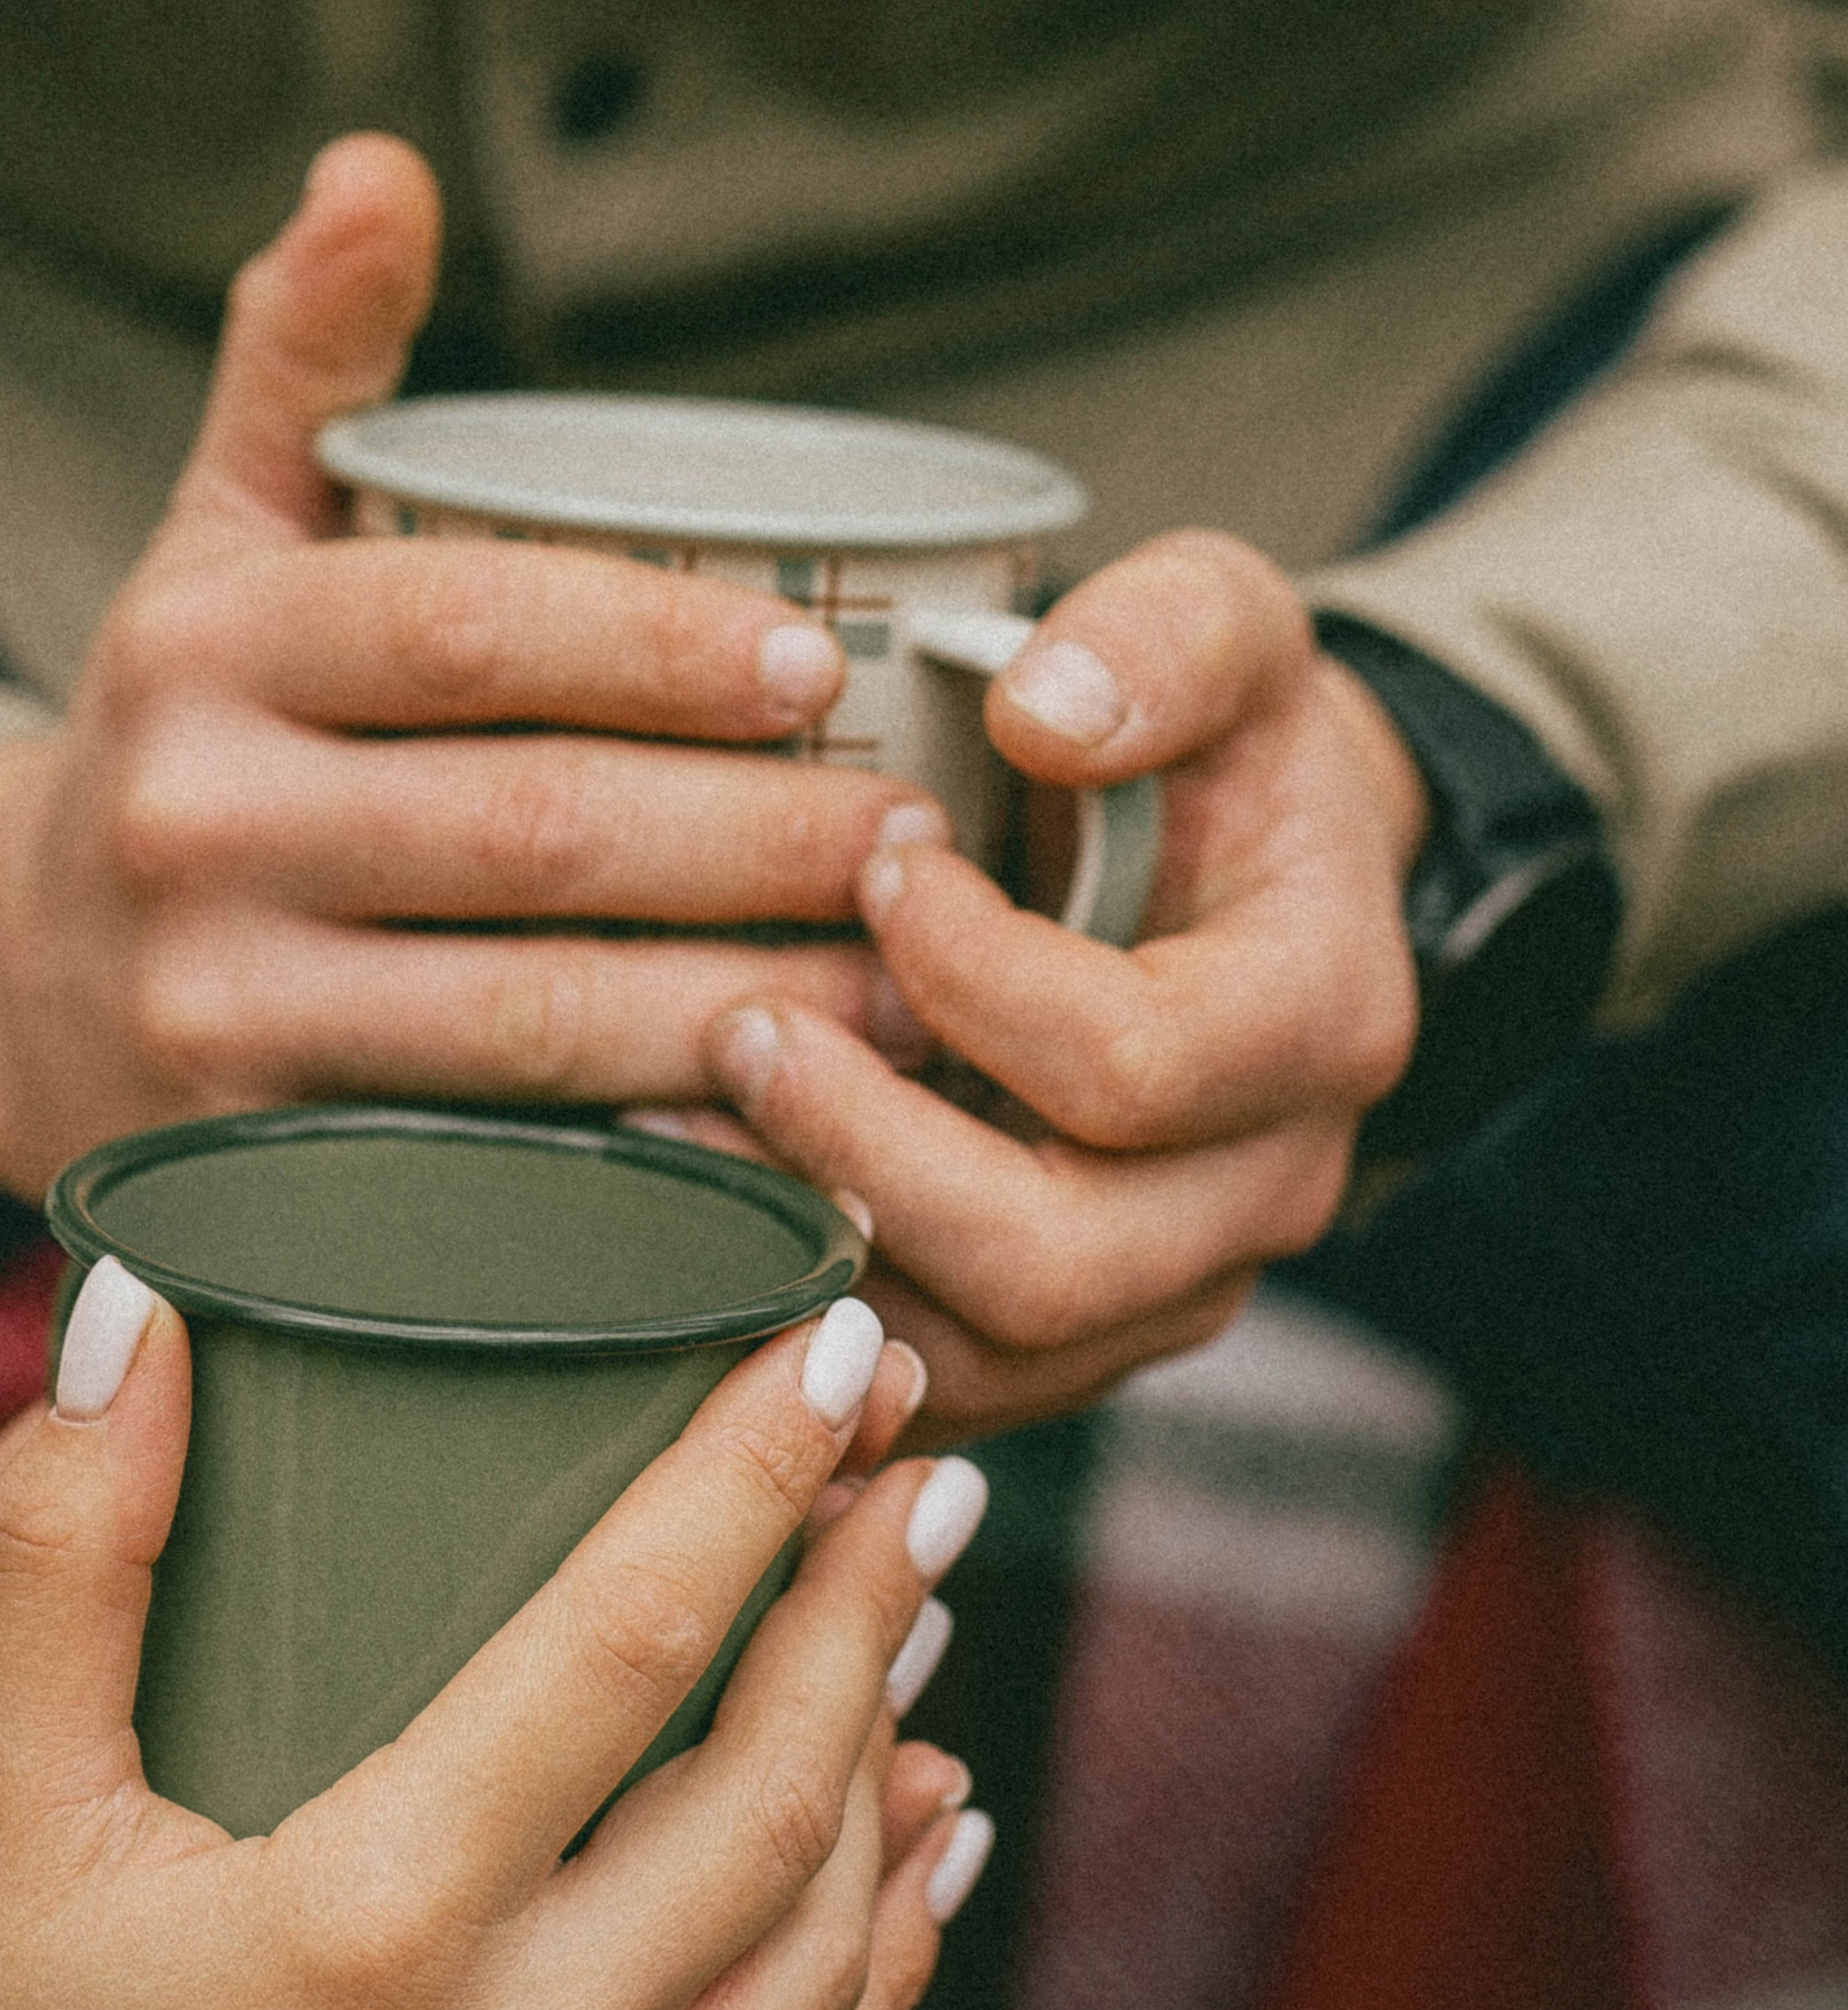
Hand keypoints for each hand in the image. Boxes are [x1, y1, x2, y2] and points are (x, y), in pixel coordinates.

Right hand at [0, 138, 921, 1194]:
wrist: (12, 984)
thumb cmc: (191, 733)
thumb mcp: (217, 536)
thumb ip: (307, 359)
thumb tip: (380, 163)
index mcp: (204, 647)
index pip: (465, 627)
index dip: (656, 643)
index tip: (824, 660)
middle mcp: (189, 825)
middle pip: (529, 830)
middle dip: (756, 839)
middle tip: (926, 843)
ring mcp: (213, 1014)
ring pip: (528, 1018)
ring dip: (745, 1005)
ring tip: (910, 982)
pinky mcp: (248, 1172)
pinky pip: (490, 1169)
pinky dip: (650, 1164)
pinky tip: (788, 1135)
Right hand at [0, 1278, 987, 2009]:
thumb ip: (62, 1543)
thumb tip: (143, 1307)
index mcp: (368, 1928)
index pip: (627, 1647)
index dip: (747, 1478)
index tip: (833, 1347)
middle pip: (772, 1789)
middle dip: (865, 1599)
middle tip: (919, 1455)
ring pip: (819, 1945)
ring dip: (887, 1760)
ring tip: (917, 1611)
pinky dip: (880, 1951)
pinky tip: (910, 1844)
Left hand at [675, 531, 1426, 1437]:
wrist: (1258, 862)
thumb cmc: (1222, 741)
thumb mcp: (1225, 622)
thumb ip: (1158, 637)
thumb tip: (1042, 711)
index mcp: (1322, 1020)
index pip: (1138, 1063)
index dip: (977, 980)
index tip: (883, 871)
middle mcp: (1269, 1185)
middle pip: (1059, 1259)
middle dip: (868, 1151)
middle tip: (742, 1028)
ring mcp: (1180, 1280)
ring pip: (993, 1356)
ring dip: (821, 1255)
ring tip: (687, 1121)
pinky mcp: (1087, 1331)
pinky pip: (948, 1387)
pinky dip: (820, 1324)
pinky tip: (710, 1218)